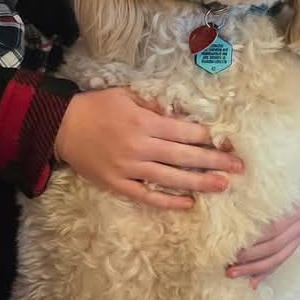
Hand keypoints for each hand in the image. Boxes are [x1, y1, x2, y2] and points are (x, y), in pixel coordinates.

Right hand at [53, 87, 242, 211]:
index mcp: (144, 123)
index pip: (184, 132)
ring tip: (222, 186)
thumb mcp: (126, 95)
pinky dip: (168, 202)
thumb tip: (179, 116)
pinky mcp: (117, 184)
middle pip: (184, 157)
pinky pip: (146, 196)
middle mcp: (140, 147)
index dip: (207, 138)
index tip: (226, 143)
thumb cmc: (96, 106)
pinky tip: (187, 204)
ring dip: (199, 183)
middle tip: (238, 168)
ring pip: (171, 179)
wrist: (61, 126)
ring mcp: (129, 168)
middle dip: (214, 162)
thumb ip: (154, 106)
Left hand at [227, 123, 299, 283]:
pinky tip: (254, 281)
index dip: (251, 242)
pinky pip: (286, 255)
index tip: (228, 247)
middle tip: (223, 265)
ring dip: (256, 268)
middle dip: (249, 259)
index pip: (272, 230)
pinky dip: (270, 269)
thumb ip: (253, 151)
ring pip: (280, 255)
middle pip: (274, 247)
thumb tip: (224, 144)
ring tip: (231, 274)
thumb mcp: (281, 148)